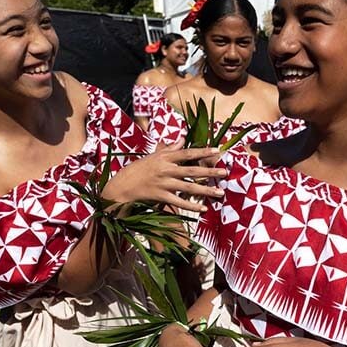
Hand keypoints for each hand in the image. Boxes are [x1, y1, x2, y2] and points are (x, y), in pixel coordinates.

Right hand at [102, 139, 226, 211]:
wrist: (122, 186)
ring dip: (205, 190)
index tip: (218, 150)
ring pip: (188, 187)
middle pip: (192, 170)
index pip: (187, 153)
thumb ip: (170, 148)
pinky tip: (202, 208)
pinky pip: (178, 202)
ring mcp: (163, 183)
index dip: (203, 151)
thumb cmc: (138, 170)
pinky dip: (191, 206)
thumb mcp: (153, 156)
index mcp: (164, 157)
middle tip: (225, 173)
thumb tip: (182, 138)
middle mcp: (165, 169)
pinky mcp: (160, 196)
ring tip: (220, 193)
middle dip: (210, 171)